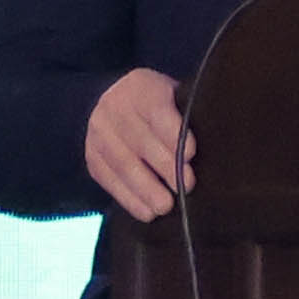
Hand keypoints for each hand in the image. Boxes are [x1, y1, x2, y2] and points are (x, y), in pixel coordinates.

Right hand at [83, 65, 191, 218]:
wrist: (120, 105)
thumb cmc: (163, 108)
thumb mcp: (176, 100)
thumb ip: (188, 118)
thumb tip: (206, 152)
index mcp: (141, 86)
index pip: (156, 110)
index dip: (173, 133)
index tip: (190, 154)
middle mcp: (114, 105)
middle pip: (140, 140)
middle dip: (165, 167)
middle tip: (186, 187)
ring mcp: (99, 132)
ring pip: (123, 163)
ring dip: (146, 189)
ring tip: (166, 206)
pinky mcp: (92, 155)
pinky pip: (109, 179)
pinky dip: (129, 199)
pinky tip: (146, 211)